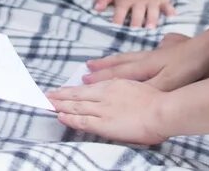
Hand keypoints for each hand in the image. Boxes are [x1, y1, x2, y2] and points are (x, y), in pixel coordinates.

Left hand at [49, 79, 168, 144]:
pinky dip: (69, 118)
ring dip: (59, 105)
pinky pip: (82, 121)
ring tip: (46, 104)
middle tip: (45, 95)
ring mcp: (103, 109)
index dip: (72, 90)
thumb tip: (120, 95)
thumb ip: (125, 90)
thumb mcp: (138, 88)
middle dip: (60, 95)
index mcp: (113, 85)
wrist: (162, 110)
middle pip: (76, 95)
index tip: (61, 90)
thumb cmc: (157, 101)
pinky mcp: (104, 123)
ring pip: (76, 106)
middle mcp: (104, 94)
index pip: (86, 88)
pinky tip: (60, 116)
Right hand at [84, 32, 208, 92]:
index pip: (118, 73)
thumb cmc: (188, 68)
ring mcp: (157, 53)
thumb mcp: (167, 83)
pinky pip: (142, 54)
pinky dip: (133, 56)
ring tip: (104, 60)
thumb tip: (128, 95)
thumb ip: (147, 89)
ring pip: (129, 56)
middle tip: (87, 66)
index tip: (85, 80)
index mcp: (145, 66)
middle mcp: (147, 58)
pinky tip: (140, 55)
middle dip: (103, 66)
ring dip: (114, 60)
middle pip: (120, 62)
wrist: (207, 49)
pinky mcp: (167, 52)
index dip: (101, 77)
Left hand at [94, 0, 174, 28]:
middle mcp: (138, 2)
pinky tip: (173, 18)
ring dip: (151, 20)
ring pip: (152, 12)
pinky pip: (168, 7)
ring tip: (150, 29)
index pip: (119, 13)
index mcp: (125, 1)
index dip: (117, 22)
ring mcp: (152, 2)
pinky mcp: (164, 1)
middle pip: (136, 15)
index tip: (114, 32)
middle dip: (135, 24)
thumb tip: (96, 8)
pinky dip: (170, 12)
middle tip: (134, 35)